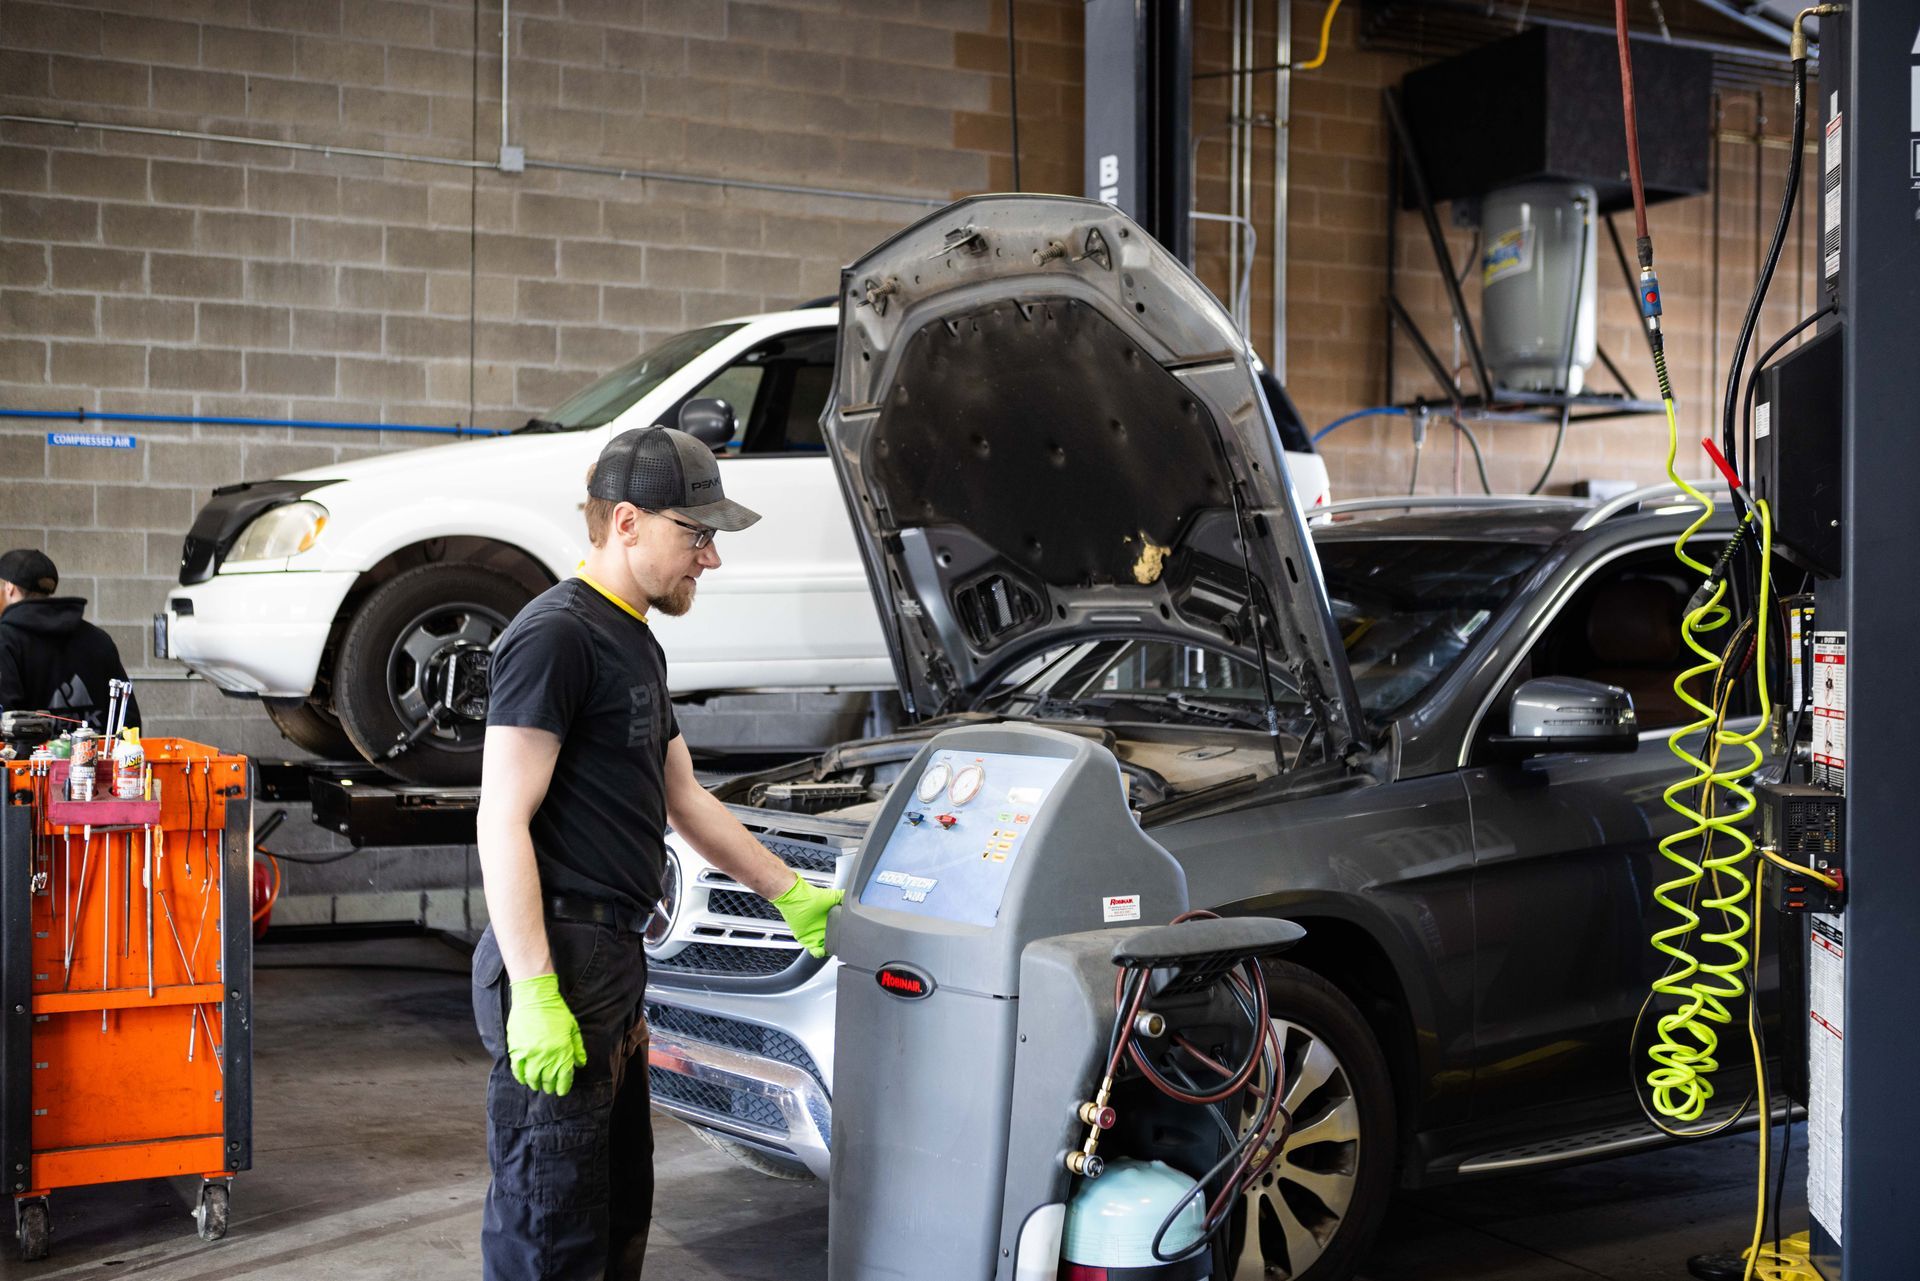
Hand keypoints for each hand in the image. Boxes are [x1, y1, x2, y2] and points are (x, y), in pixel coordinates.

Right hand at [507, 973, 587, 1094]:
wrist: (535, 997)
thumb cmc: (556, 1010)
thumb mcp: (572, 1027)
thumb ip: (577, 1047)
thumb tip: (580, 1063)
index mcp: (563, 1049)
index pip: (564, 1076)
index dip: (564, 1086)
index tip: (563, 1091)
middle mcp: (547, 1054)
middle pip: (548, 1079)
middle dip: (550, 1086)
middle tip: (550, 1088)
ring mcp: (530, 1053)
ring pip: (532, 1078)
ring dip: (536, 1084)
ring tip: (538, 1085)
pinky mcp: (516, 1049)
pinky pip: (517, 1069)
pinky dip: (521, 1077)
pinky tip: (524, 1079)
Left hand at [772, 876, 843, 958]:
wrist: (797, 898)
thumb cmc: (812, 896)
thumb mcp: (833, 896)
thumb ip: (844, 898)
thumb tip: (855, 898)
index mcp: (831, 920)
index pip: (839, 932)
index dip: (843, 937)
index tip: (848, 940)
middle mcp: (823, 929)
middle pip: (833, 942)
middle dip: (837, 946)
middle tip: (841, 947)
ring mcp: (815, 935)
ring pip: (824, 948)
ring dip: (829, 951)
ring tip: (832, 950)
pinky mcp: (806, 939)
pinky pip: (814, 950)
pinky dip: (818, 953)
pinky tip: (822, 951)